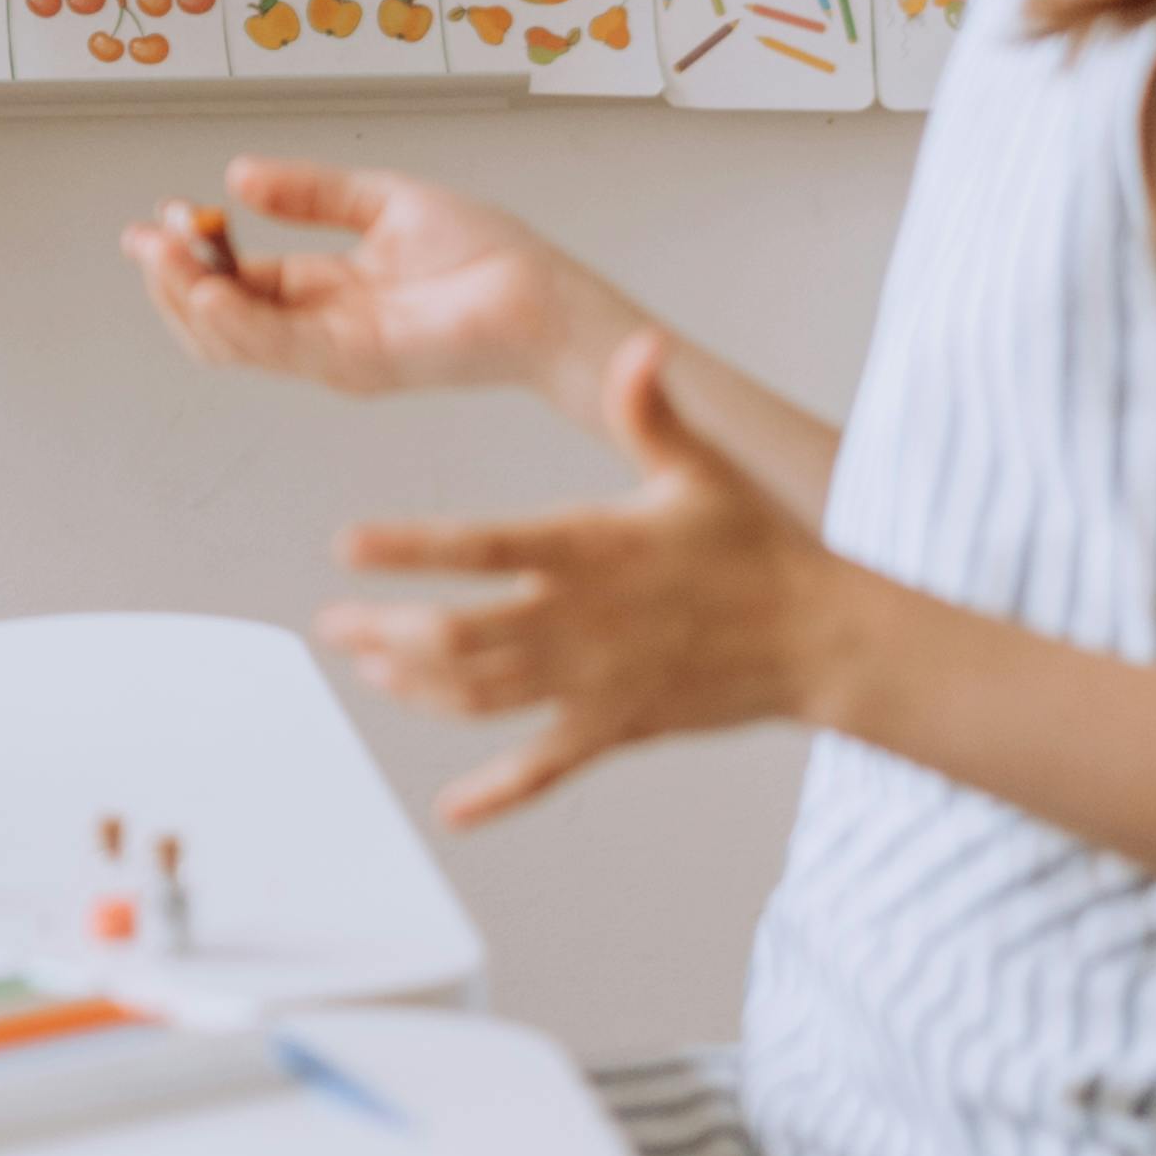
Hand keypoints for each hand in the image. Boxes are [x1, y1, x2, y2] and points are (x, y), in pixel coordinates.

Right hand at [121, 159, 612, 406]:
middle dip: (170, 278)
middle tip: (147, 234)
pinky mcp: (354, 361)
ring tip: (160, 252)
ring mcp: (332, 351)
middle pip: (216, 318)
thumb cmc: (488, 257)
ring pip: (230, 338)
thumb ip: (312, 192)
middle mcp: (319, 328)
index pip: (235, 281)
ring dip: (184, 297)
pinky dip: (232, 320)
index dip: (191, 250)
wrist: (546, 294)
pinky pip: (274, 346)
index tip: (163, 213)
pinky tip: (206, 286)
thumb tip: (239, 176)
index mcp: (325, 291)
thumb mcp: (381, 201)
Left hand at [314, 335, 852, 826]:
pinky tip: (450, 811)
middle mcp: (581, 621)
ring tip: (369, 670)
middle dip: (385, 633)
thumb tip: (639, 343)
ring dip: (416, 690)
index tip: (343, 545)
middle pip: (459, 637)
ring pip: (483, 699)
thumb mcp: (701, 469)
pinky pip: (546, 771)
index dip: (409, 548)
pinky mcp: (617, 729)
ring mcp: (596, 683)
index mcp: (589, 550)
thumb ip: (650, 410)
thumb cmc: (757, 545)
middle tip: (332, 626)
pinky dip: (496, 795)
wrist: (823, 638)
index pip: (480, 547)